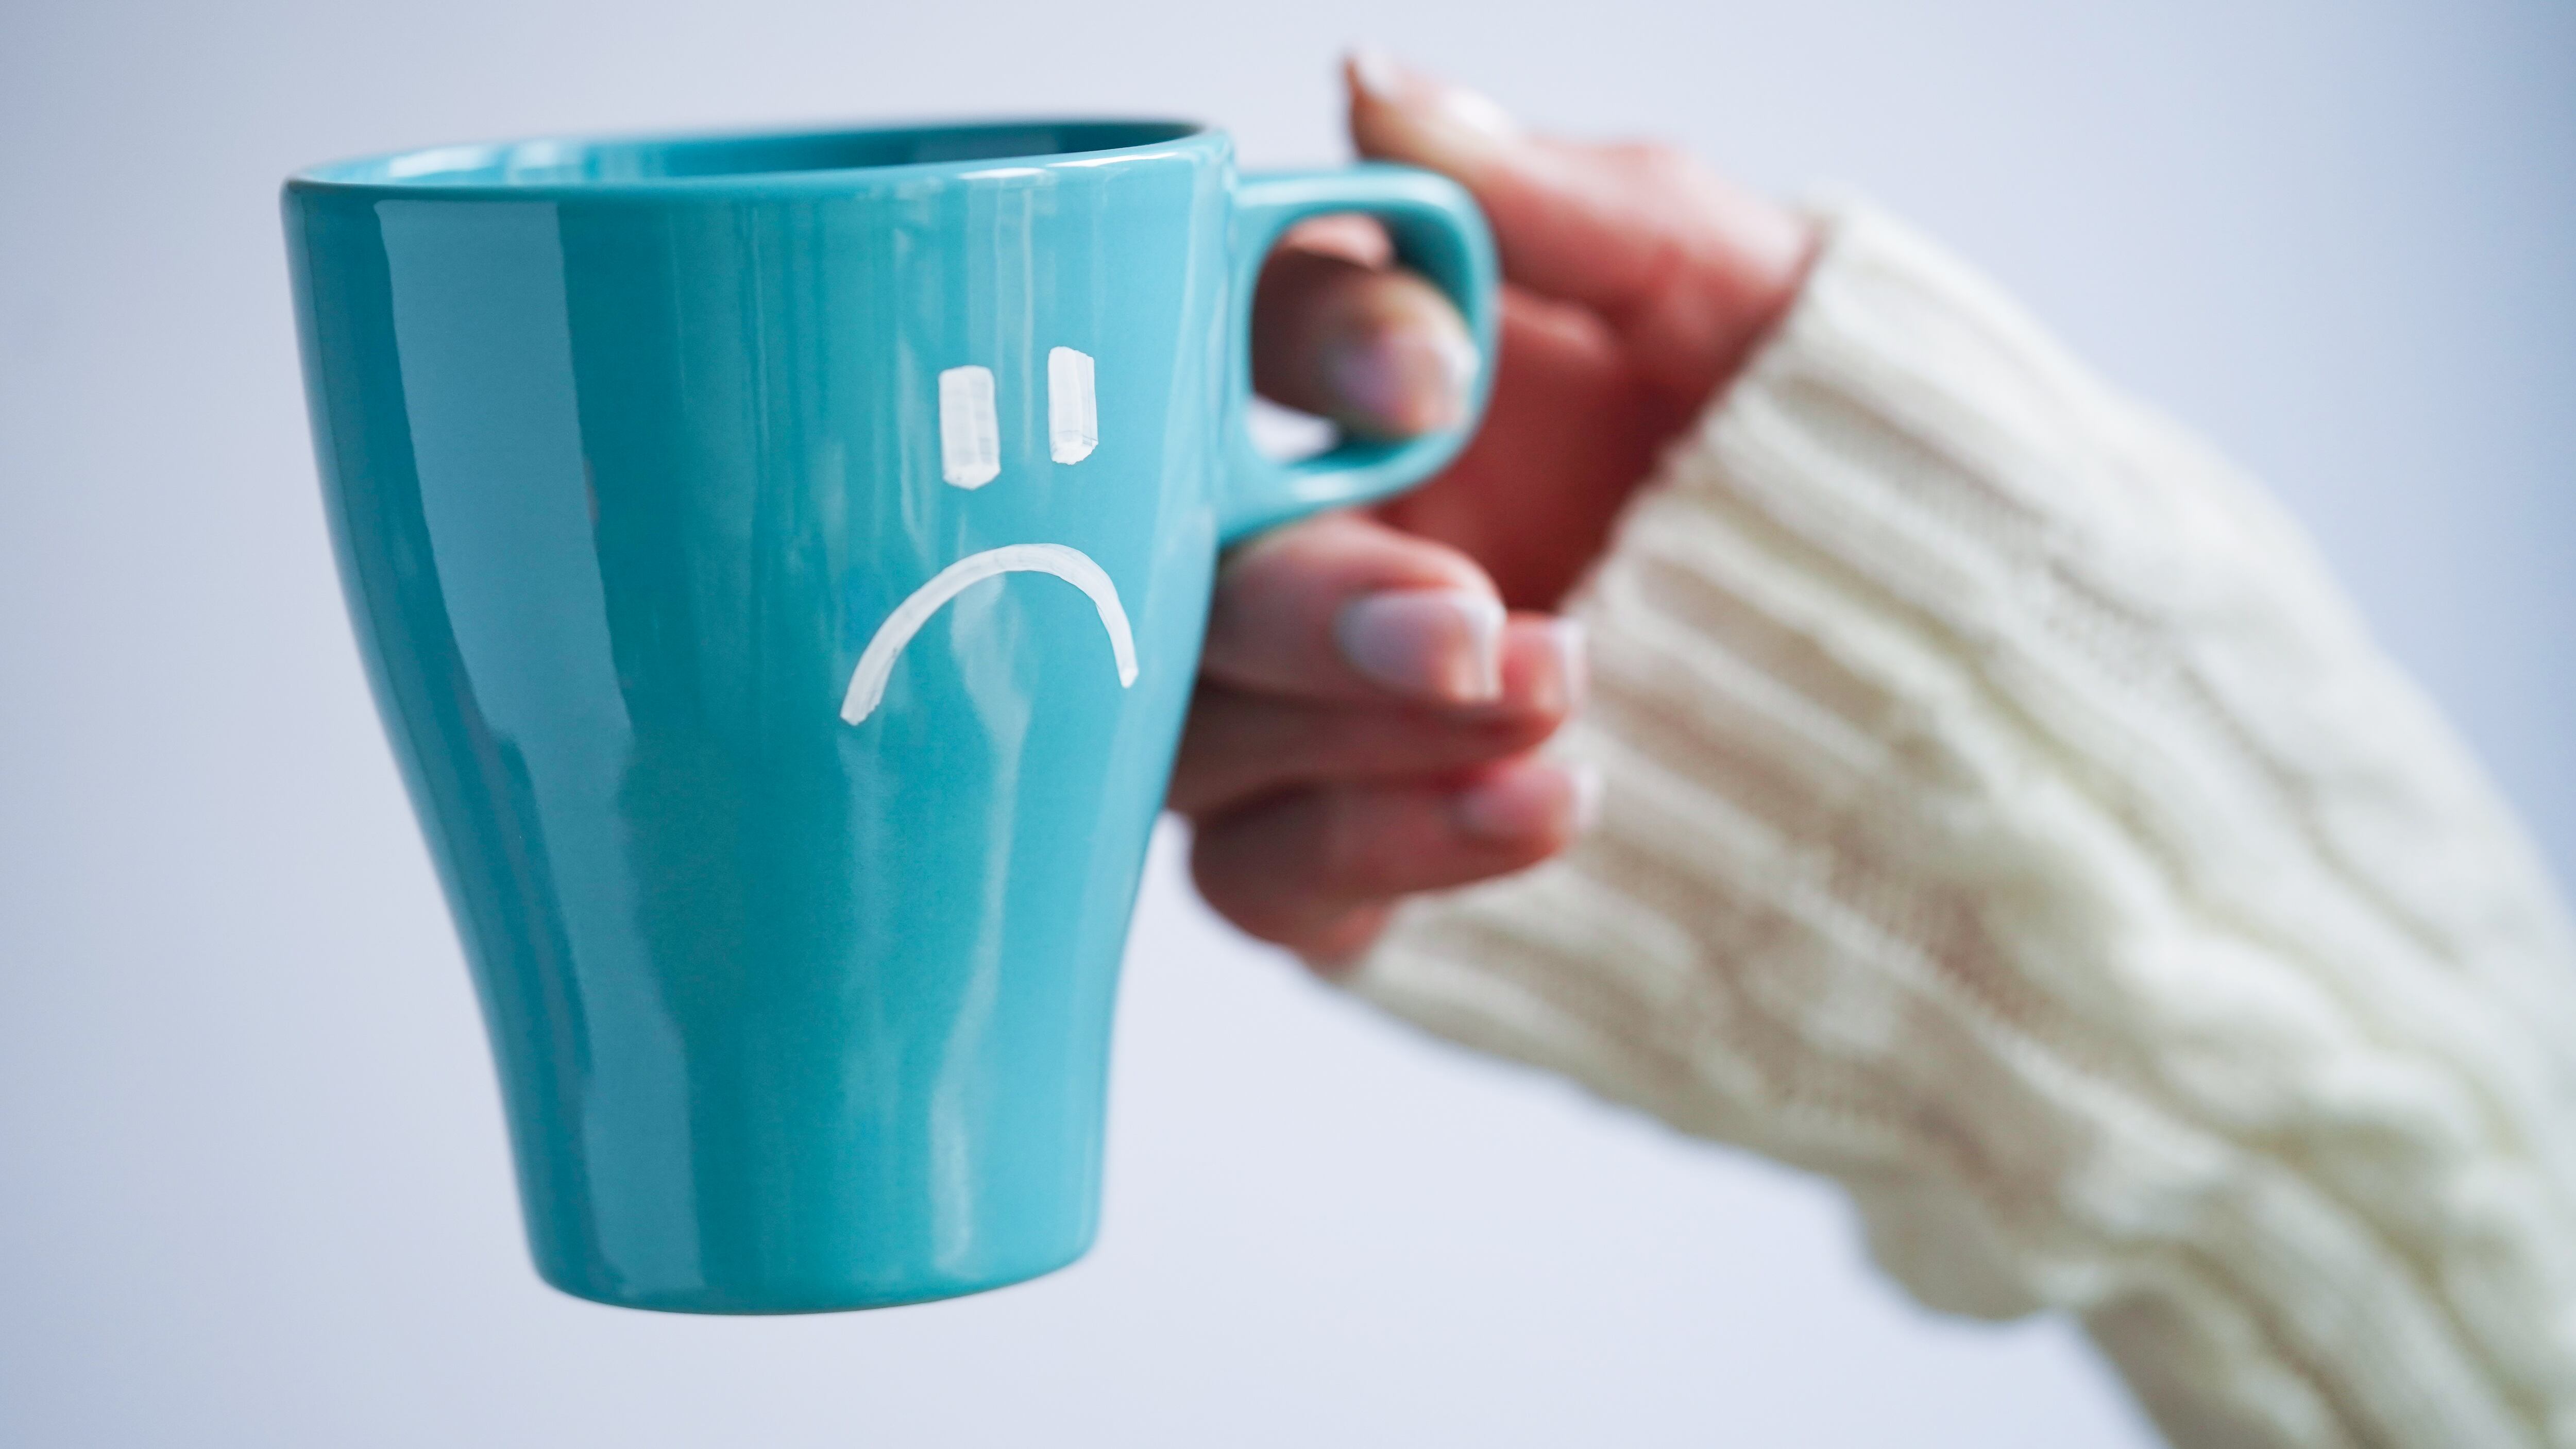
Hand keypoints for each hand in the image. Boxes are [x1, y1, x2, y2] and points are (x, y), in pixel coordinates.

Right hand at [1174, 53, 1816, 964]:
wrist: (1919, 681)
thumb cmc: (1813, 461)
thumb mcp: (1728, 291)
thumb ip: (1551, 202)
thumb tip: (1372, 93)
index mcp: (1362, 387)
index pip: (1237, 332)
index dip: (1307, 352)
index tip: (1433, 378)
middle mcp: (1296, 541)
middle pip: (1180, 569)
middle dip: (1319, 598)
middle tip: (1471, 620)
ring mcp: (1300, 711)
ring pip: (1200, 734)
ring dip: (1363, 730)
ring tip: (1558, 706)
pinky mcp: (1333, 858)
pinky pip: (1266, 878)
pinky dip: (1377, 851)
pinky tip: (1536, 811)